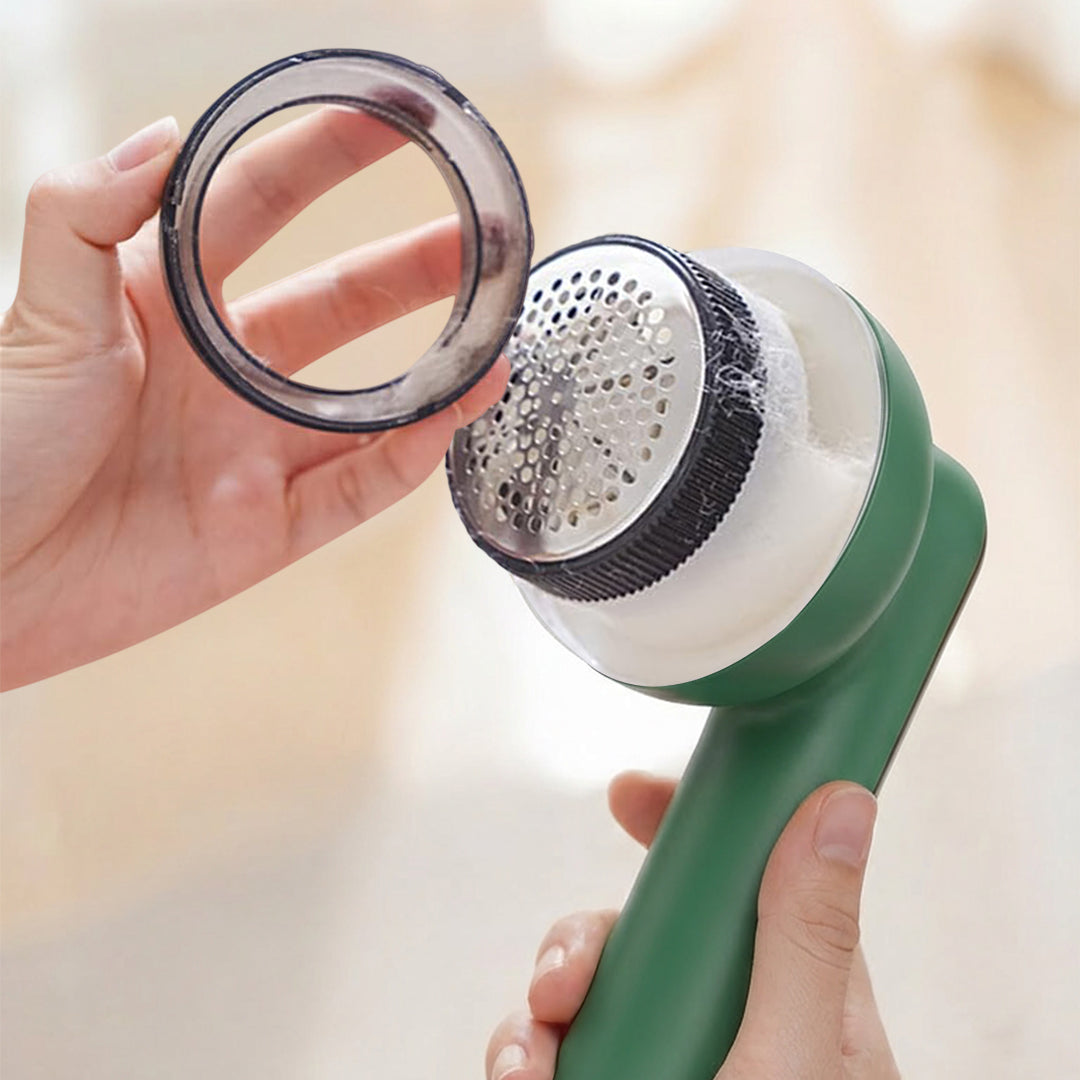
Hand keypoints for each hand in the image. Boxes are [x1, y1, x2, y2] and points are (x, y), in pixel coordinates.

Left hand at [1, 110, 506, 688]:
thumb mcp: (35, 314)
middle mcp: (218, 372)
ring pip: (366, 406)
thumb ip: (86, 216)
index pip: (260, 206)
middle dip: (413, 267)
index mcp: (163, 304)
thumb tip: (162, 135)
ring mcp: (248, 453)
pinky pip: (352, 493)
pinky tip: (447, 422)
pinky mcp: (261, 530)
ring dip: (436, 373)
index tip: (395, 119)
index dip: (327, 155)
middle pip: (340, 306)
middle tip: (482, 241)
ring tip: (498, 340)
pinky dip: (404, 461)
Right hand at [487, 775, 899, 1078]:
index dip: (689, 826)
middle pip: (645, 931)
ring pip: (587, 992)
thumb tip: (843, 799)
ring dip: (538, 1014)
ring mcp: (669, 1063)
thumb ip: (809, 939)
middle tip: (558, 985)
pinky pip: (555, 1054)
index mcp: (801, 1000)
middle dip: (583, 942)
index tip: (628, 794)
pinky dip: (525, 1061)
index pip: (748, 878)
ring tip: (527, 1068)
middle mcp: (730, 1024)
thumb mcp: (798, 1064)